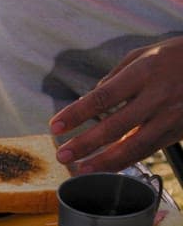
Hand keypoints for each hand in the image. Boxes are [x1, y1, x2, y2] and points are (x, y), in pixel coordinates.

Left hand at [49, 35, 182, 173]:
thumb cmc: (176, 57)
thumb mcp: (143, 55)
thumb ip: (114, 78)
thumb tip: (89, 100)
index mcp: (145, 72)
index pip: (103, 96)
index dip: (78, 113)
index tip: (55, 126)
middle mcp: (159, 96)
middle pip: (116, 125)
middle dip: (86, 143)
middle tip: (62, 155)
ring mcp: (173, 116)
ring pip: (135, 146)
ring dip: (105, 161)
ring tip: (80, 170)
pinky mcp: (181, 132)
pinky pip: (150, 150)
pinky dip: (126, 161)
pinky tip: (108, 168)